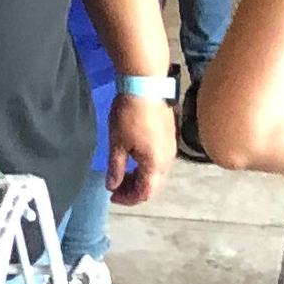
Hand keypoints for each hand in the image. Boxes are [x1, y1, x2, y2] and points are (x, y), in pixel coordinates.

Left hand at [106, 85, 174, 204]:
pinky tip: (134, 158)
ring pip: (157, 172)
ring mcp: (171, 147)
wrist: (145, 85)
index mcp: (155, 164)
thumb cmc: (128, 115)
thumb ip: (116, 168)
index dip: (128, 198)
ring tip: (123, 174)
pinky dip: (146, 165)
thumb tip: (113, 186)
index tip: (112, 196)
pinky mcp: (170, 136)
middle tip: (116, 187)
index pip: (145, 192)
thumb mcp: (117, 144)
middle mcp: (168, 159)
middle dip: (134, 189)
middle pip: (153, 184)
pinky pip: (160, 159)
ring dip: (141, 177)